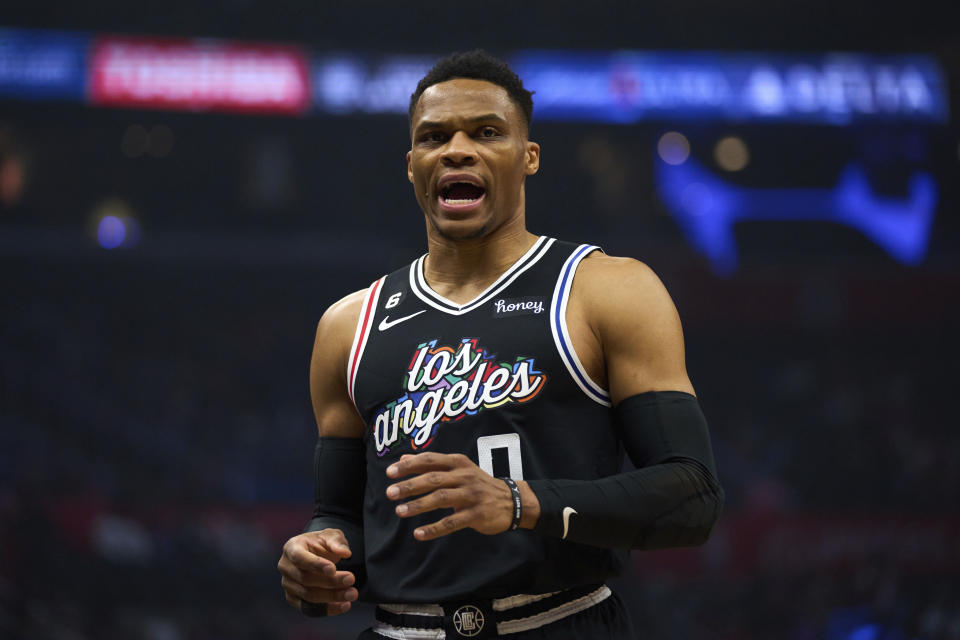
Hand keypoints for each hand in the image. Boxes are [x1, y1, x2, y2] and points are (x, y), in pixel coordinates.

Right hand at [277, 529, 357, 615]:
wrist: (316, 553)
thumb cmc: (322, 543)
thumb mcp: (331, 536)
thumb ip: (337, 542)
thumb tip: (346, 553)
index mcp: (291, 548)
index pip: (300, 558)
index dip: (315, 564)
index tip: (333, 569)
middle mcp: (286, 567)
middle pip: (306, 579)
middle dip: (330, 582)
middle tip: (351, 579)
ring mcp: (288, 585)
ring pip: (308, 596)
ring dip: (332, 597)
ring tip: (352, 594)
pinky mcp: (293, 599)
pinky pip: (309, 609)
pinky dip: (328, 609)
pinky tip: (344, 605)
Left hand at [385, 452, 539, 540]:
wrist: (511, 501)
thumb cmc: (478, 484)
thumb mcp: (458, 469)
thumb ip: (432, 465)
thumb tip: (402, 459)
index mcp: (458, 463)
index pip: (430, 460)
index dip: (409, 465)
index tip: (390, 472)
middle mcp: (464, 476)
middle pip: (433, 479)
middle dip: (410, 486)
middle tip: (390, 493)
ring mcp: (471, 495)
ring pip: (440, 498)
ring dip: (418, 505)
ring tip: (400, 511)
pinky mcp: (476, 514)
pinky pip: (451, 522)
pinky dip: (434, 529)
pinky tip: (419, 534)